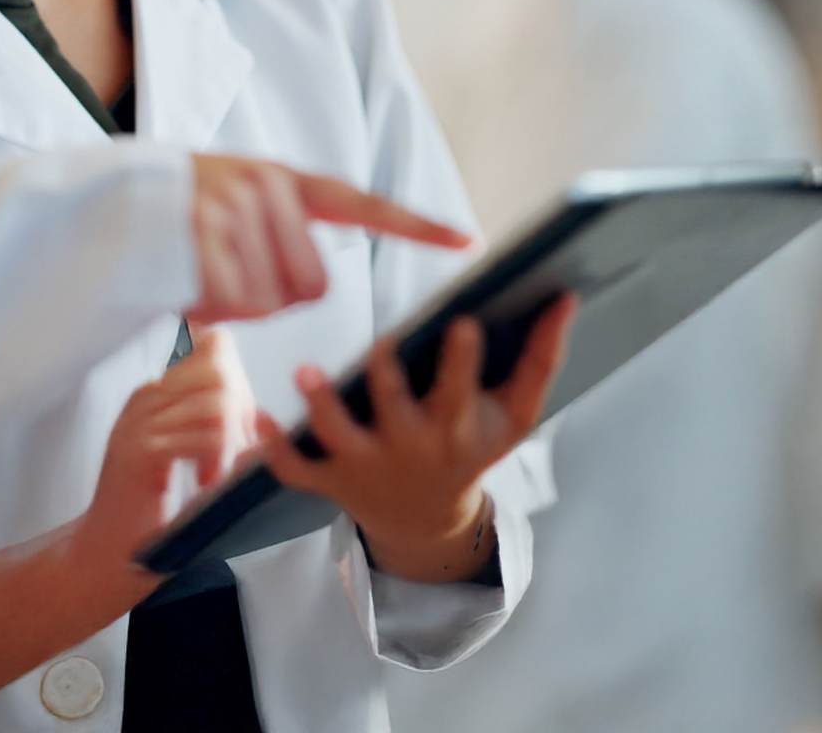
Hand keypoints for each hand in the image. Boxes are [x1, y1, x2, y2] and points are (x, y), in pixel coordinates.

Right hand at [69, 326, 261, 596]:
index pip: (214, 346)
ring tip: (218, 474)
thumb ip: (211, 426)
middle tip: (234, 454)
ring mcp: (140, 423)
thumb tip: (261, 414)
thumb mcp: (184, 456)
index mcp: (157, 393)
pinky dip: (218, 462)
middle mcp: (146, 399)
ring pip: (216, 403)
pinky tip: (206, 484)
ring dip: (231, 443)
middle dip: (241, 411)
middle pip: (220, 370)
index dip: (239, 380)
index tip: (239, 425)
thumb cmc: (152, 513)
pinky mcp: (141, 453)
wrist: (106, 557)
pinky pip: (204, 436)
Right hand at [187, 155, 472, 322]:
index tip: (468, 241)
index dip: (416, 227)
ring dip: (239, 306)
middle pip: (312, 286)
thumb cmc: (176, 222)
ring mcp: (233, 210)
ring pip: (273, 302)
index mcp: (282, 178)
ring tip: (202, 270)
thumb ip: (281, 231)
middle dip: (276, 296)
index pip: (362, 204)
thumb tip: (315, 287)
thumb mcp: (235, 205)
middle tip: (229, 271)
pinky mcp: (202, 239)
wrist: (102, 206)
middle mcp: (264, 185)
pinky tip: (186, 281)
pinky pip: (235, 307)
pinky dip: (211, 310)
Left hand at [260, 295, 574, 582]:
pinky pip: (297, 470)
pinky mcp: (331, 480)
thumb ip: (541, 357)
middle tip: (383, 343)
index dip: (462, 361)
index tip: (463, 323)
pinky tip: (256, 415)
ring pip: (338, 436)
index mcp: (454, 428)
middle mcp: (408, 447)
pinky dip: (273, 450)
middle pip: (396, 408)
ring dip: (320, 407)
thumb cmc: (472, 449)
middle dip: (389, 379)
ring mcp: (366, 466)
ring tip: (306, 373)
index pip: (459, 391)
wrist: (429, 524)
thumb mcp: (514, 415)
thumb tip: (565, 297)